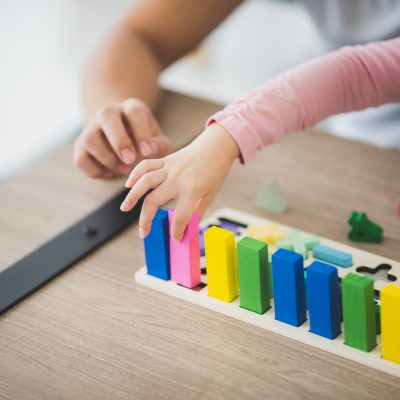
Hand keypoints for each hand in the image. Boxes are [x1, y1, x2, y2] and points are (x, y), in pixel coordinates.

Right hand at [73, 98, 170, 178]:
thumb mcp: (159, 143)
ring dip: (107, 158)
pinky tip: (110, 173)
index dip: (141, 132)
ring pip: (89, 138)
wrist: (126, 145)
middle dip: (118, 140)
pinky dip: (95, 170)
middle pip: (106, 115)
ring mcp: (91, 128)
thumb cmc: (147, 143)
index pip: (134, 112)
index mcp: (131, 108)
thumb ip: (160, 145)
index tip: (148, 152)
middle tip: (130, 160)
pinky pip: (80, 158)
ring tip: (124, 170)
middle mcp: (109, 113)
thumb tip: (152, 149)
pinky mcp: (80, 146)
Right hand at [120, 123, 239, 240]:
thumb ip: (197, 211)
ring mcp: (169, 168)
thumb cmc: (215, 171)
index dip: (177, 231)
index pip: (180, 216)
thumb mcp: (211, 195)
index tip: (175, 237)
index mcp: (192, 190)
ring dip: (132, 195)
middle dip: (146, 219)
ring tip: (124, 208)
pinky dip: (135, 174)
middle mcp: (177, 178)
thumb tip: (187, 228)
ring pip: (145, 181)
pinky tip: (128, 185)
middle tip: (143, 233)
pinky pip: (146, 165)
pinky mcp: (165, 160)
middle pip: (154, 200)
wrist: (216, 146)